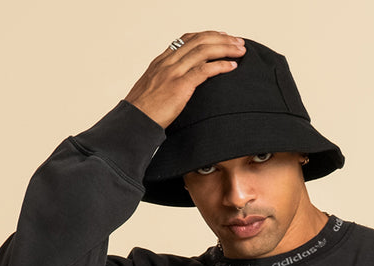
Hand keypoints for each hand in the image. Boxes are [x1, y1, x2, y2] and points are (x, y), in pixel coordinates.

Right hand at [124, 31, 245, 128]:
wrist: (134, 122)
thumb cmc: (143, 113)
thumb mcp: (152, 90)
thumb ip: (165, 83)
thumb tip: (177, 87)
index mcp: (161, 61)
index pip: (187, 39)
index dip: (206, 36)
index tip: (221, 37)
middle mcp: (168, 62)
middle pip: (199, 41)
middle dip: (222, 39)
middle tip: (237, 42)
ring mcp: (173, 72)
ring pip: (204, 51)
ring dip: (225, 48)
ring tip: (240, 51)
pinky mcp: (180, 86)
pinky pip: (204, 70)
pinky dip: (221, 66)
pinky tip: (232, 66)